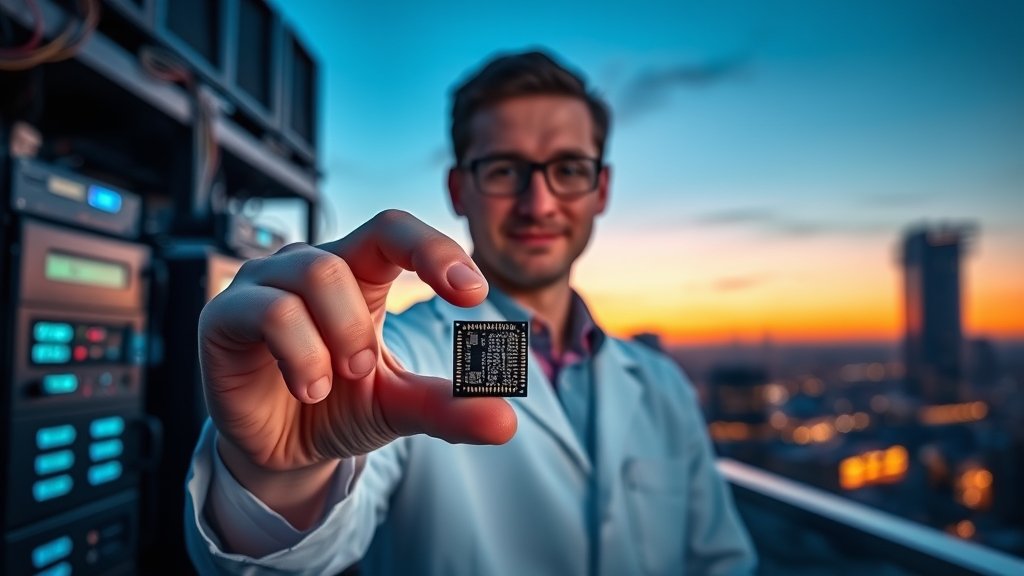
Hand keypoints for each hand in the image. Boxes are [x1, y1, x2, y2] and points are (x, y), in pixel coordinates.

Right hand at [198, 210, 517, 474]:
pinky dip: (299, 353)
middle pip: (355, 245)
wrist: (280, 451)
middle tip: (367, 367)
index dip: (435, 249)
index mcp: (358, 272)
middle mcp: (309, 266)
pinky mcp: (224, 315)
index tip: (474, 294)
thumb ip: (449, 406)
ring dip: (336, 334)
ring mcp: (264, 285)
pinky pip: (268, 309)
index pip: (395, 230)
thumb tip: (505, 418)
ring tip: (333, 382)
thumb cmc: (339, 408)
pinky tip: (306, 388)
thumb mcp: (399, 406)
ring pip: (312, 274)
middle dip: (369, 315)